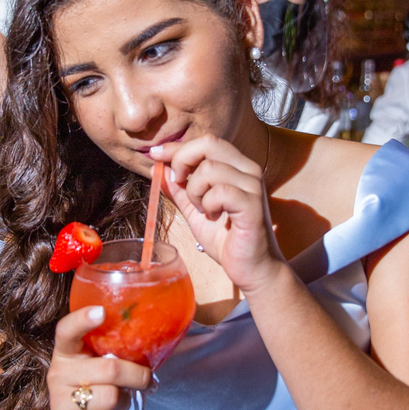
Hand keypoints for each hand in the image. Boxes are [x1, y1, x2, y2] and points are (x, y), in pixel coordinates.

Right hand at [46, 305, 150, 409]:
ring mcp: (59, 403)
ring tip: (117, 406)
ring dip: (124, 403)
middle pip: (110, 369)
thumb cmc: (97, 399)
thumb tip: (153, 343)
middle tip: (149, 382)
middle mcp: (58, 374)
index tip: (102, 312)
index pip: (67, 331)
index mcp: (67, 354)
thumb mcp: (102, 374)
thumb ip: (115, 358)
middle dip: (139, 376)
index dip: (82, 320)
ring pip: (111, 398)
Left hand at [154, 132, 285, 295]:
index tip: (156, 155)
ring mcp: (252, 185)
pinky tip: (212, 216)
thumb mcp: (195, 209)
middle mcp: (248, 170)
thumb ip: (179, 189)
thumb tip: (158, 169)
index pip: (205, 142)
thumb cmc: (226, 238)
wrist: (250, 267)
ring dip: (195, 190)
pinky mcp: (252, 204)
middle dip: (182, 161)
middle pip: (208, 144)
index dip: (177, 147)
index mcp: (236, 166)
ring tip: (202, 209)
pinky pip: (220, 191)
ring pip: (209, 168)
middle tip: (178, 183)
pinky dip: (208, 203)